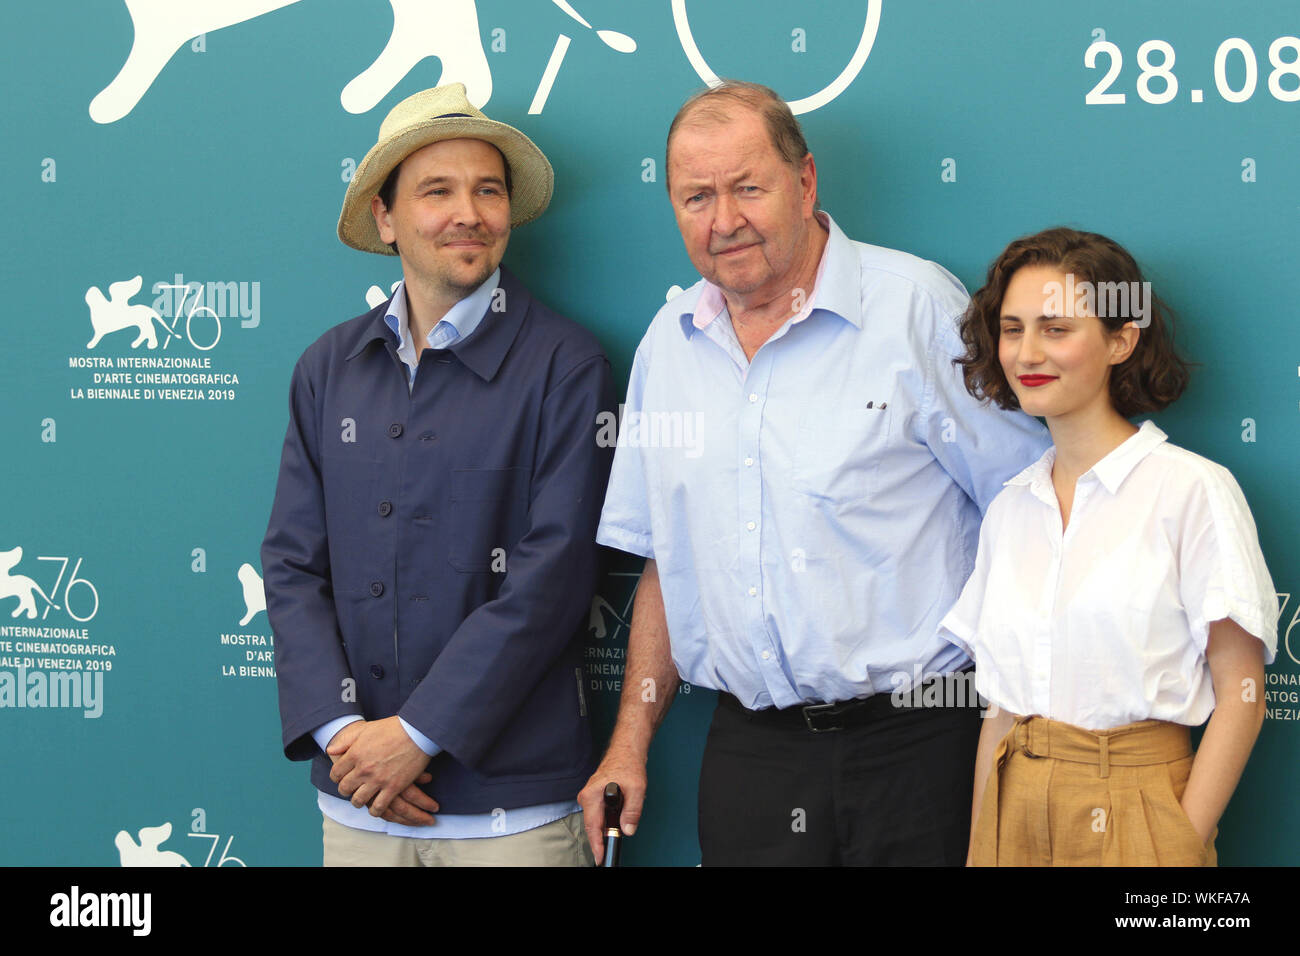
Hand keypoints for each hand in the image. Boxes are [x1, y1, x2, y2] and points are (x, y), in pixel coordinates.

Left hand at [327, 717, 434, 819]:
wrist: (417, 732)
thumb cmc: (392, 728)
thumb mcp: (366, 730)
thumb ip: (346, 740)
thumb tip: (330, 750)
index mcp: (354, 754)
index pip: (335, 773)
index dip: (336, 777)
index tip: (342, 777)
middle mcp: (363, 769)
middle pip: (344, 789)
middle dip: (346, 790)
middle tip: (351, 789)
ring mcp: (378, 780)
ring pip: (358, 800)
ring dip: (358, 801)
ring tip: (362, 799)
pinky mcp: (393, 787)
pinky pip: (378, 807)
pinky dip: (375, 810)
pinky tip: (376, 807)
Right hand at [577, 749, 647, 864]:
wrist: (626, 751)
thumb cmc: (628, 765)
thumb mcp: (636, 789)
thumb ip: (632, 811)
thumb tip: (628, 830)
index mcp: (592, 795)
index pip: (592, 826)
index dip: (597, 844)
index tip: (600, 857)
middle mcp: (586, 796)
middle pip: (593, 825)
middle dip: (605, 836)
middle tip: (616, 842)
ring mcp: (589, 797)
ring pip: (597, 820)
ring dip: (609, 824)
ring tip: (624, 815)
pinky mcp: (594, 797)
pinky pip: (599, 814)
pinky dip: (608, 818)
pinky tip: (620, 810)